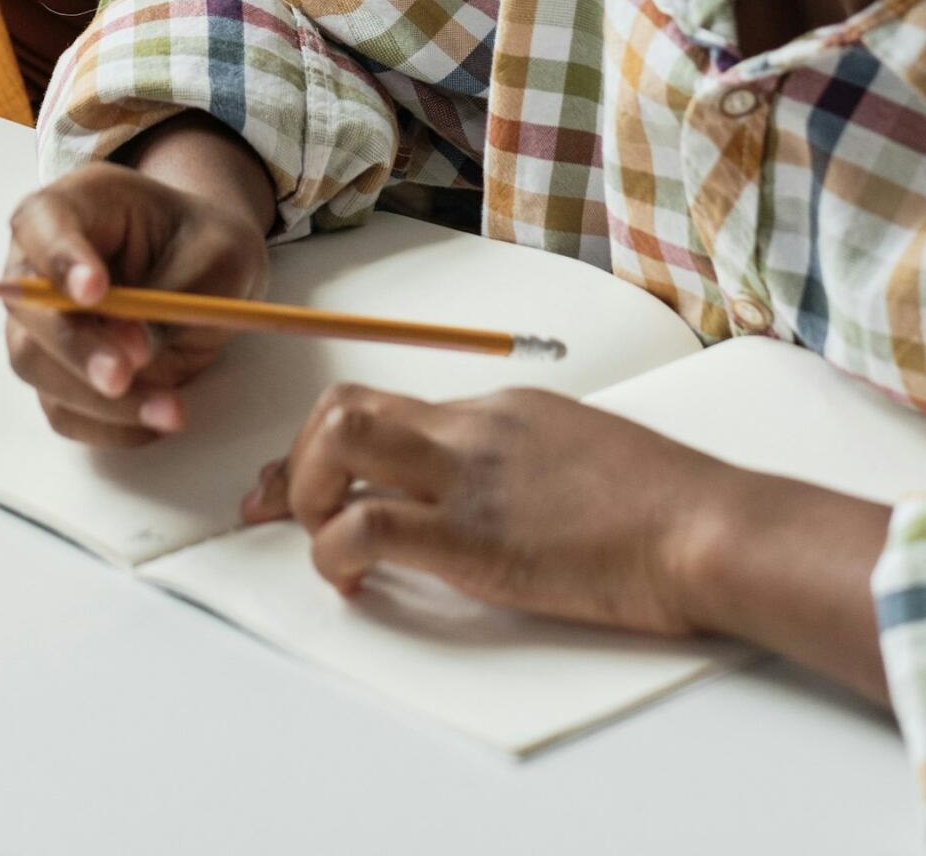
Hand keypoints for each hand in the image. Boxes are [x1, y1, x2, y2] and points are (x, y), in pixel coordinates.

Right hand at [3, 162, 268, 447]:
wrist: (208, 272)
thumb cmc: (206, 247)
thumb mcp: (215, 257)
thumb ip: (172, 296)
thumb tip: (132, 354)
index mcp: (79, 204)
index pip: (43, 222)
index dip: (60, 258)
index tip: (95, 292)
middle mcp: (43, 260)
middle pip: (27, 308)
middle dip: (76, 348)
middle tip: (125, 373)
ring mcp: (43, 319)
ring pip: (37, 365)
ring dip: (98, 398)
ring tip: (170, 409)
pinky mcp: (58, 370)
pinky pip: (63, 408)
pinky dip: (108, 425)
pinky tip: (156, 417)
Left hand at [242, 384, 742, 634]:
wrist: (707, 526)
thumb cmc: (669, 506)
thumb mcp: (585, 454)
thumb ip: (527, 461)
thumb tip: (496, 493)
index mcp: (499, 409)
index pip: (391, 406)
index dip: (328, 446)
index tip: (293, 481)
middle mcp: (470, 427)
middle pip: (345, 407)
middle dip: (298, 460)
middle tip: (281, 514)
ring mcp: (468, 476)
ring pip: (339, 439)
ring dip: (307, 492)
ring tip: (325, 543)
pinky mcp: (471, 536)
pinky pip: (367, 524)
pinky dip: (336, 551)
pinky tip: (354, 582)